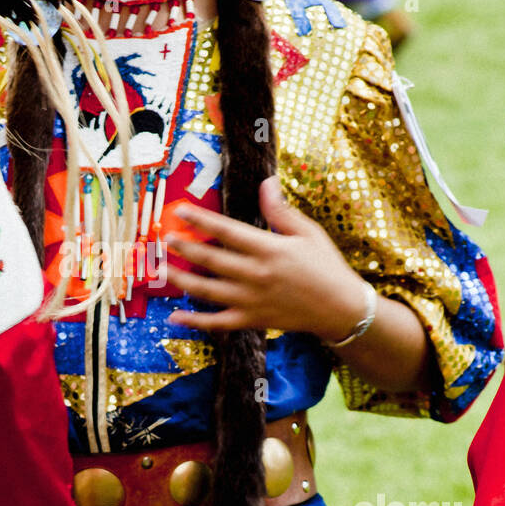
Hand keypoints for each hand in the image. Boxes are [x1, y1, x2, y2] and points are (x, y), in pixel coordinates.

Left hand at [165, 176, 369, 338]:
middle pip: (211, 260)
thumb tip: (266, 183)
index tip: (181, 211)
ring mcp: (251, 300)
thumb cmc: (326, 266)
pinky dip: (194, 321)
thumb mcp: (308, 233)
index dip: (201, 220)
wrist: (340, 308)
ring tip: (163, 269)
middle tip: (165, 238)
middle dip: (185, 248)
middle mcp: (256, 275)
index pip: (227, 231)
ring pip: (207, 291)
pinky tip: (174, 316)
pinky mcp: (251, 320)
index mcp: (269, 249)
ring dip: (182, 280)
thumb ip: (281, 211)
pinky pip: (217, 322)